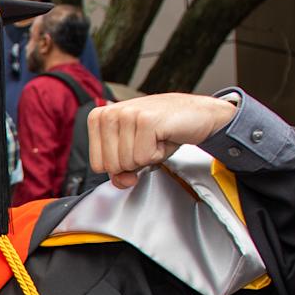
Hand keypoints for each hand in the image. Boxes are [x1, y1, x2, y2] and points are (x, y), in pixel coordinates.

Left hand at [86, 92, 240, 188]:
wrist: (197, 114)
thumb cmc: (163, 130)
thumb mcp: (134, 154)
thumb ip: (119, 172)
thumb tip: (121, 181)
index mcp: (99, 118)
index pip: (97, 164)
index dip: (120, 165)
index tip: (134, 147)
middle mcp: (110, 113)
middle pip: (111, 166)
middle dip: (134, 162)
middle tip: (148, 143)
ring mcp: (127, 114)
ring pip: (127, 162)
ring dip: (148, 157)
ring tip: (156, 138)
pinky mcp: (145, 120)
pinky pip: (144, 158)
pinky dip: (158, 154)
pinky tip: (163, 137)